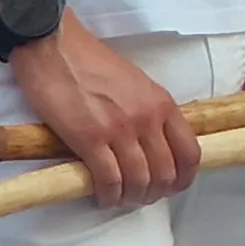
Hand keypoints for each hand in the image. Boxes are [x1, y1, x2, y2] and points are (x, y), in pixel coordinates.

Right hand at [8, 24, 198, 208]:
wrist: (54, 47)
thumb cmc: (91, 63)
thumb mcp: (136, 84)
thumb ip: (150, 112)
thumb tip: (154, 144)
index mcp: (162, 104)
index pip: (190, 152)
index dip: (184, 178)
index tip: (173, 188)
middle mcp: (147, 119)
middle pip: (166, 172)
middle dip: (156, 193)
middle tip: (141, 197)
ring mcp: (120, 130)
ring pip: (139, 180)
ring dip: (132, 197)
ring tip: (121, 199)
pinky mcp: (89, 138)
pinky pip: (109, 179)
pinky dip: (108, 195)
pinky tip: (102, 197)